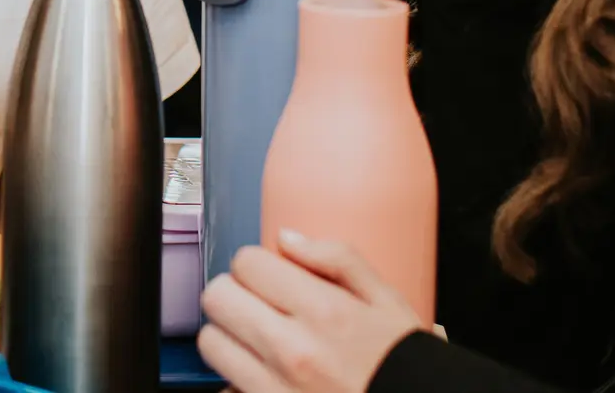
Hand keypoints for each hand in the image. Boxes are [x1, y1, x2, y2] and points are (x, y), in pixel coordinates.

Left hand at [196, 231, 425, 392]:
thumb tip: (286, 238)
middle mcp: (291, 350)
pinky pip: (226, 387)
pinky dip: (237, 378)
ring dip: (229, 334)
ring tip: (257, 338)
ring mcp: (273, 387)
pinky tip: (264, 373)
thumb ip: (338, 259)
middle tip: (257, 302)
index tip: (269, 276)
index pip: (247, 262)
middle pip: (217, 297)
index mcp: (323, 312)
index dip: (256, 264)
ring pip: (211, 342)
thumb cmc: (403, 364)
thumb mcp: (388, 302)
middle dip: (234, 292)